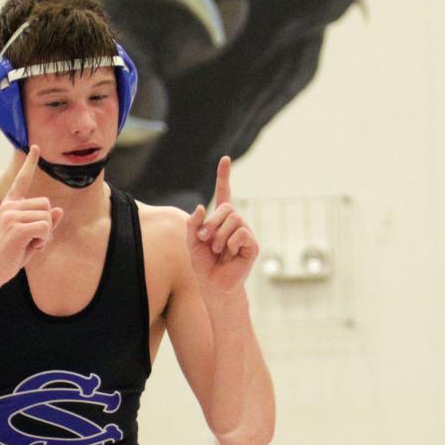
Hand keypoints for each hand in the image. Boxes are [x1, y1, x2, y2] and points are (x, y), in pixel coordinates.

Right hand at [0, 146, 63, 285]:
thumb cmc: (9, 256)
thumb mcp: (30, 238)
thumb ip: (44, 224)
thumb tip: (59, 210)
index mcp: (10, 206)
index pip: (22, 180)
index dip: (30, 163)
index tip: (36, 147)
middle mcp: (10, 207)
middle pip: (47, 205)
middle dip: (47, 224)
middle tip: (34, 240)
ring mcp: (12, 215)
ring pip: (48, 217)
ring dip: (46, 235)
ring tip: (30, 245)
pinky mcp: (17, 227)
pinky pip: (46, 227)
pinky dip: (44, 240)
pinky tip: (31, 248)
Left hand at [186, 156, 258, 294]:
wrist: (214, 285)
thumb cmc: (204, 265)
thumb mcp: (192, 243)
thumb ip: (193, 224)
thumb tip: (201, 206)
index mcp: (220, 220)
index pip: (224, 194)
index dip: (224, 177)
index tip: (225, 159)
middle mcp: (235, 224)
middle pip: (227, 208)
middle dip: (212, 223)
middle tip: (205, 240)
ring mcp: (245, 233)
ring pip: (234, 220)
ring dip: (219, 236)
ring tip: (217, 251)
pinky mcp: (252, 245)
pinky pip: (242, 233)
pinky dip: (231, 242)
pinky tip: (229, 253)